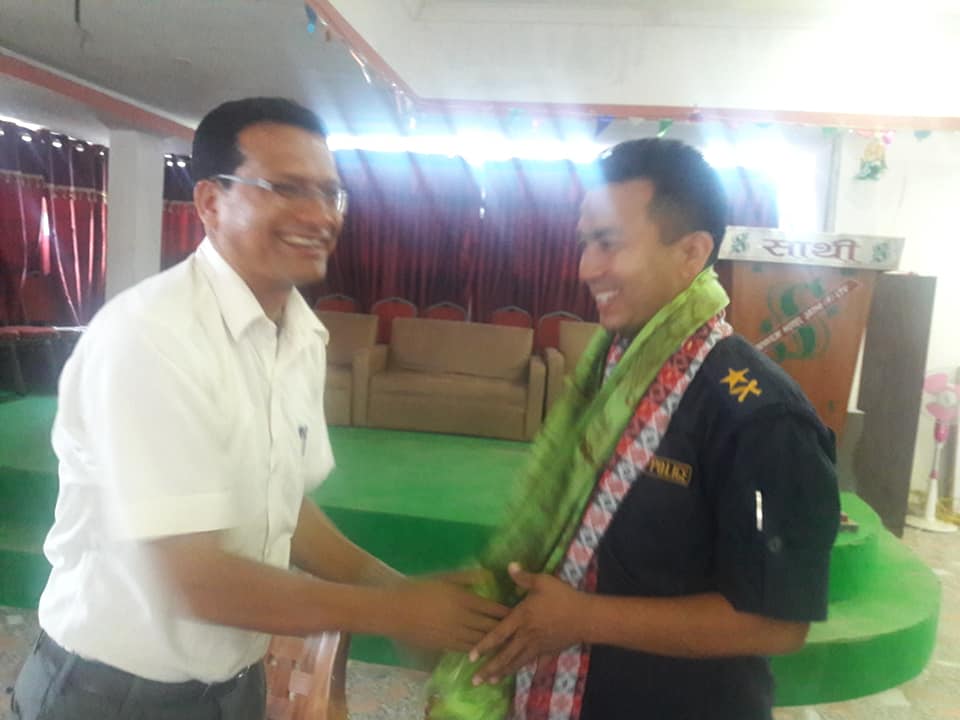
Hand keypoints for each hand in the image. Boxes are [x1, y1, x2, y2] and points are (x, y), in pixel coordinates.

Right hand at [382, 574, 507, 652]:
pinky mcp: (444, 645)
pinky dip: (479, 650)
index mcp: (462, 599)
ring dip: (495, 642)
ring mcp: (452, 634)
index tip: (519, 612)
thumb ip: (466, 577)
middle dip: (505, 629)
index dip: (505, 611)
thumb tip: (487, 575)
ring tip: (509, 643)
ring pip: (480, 640)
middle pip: (489, 626)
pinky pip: (467, 649)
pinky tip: (487, 651)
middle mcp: (461, 618)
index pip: (490, 607)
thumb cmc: (417, 588)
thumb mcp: (443, 577)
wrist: (394, 610)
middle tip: (520, 631)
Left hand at [469, 562, 588, 684]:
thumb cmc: (562, 597)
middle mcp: (526, 636)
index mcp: (521, 618)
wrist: (585, 617)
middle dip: (489, 669)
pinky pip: (536, 663)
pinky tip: (522, 674)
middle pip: (504, 655)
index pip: (498, 634)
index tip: (470, 657)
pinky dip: (527, 669)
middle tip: (475, 681)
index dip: (483, 645)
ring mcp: (538, 646)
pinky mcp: (549, 651)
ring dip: (503, 672)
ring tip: (491, 682)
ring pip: (517, 662)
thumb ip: (524, 577)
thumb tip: (509, 565)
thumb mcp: (543, 582)